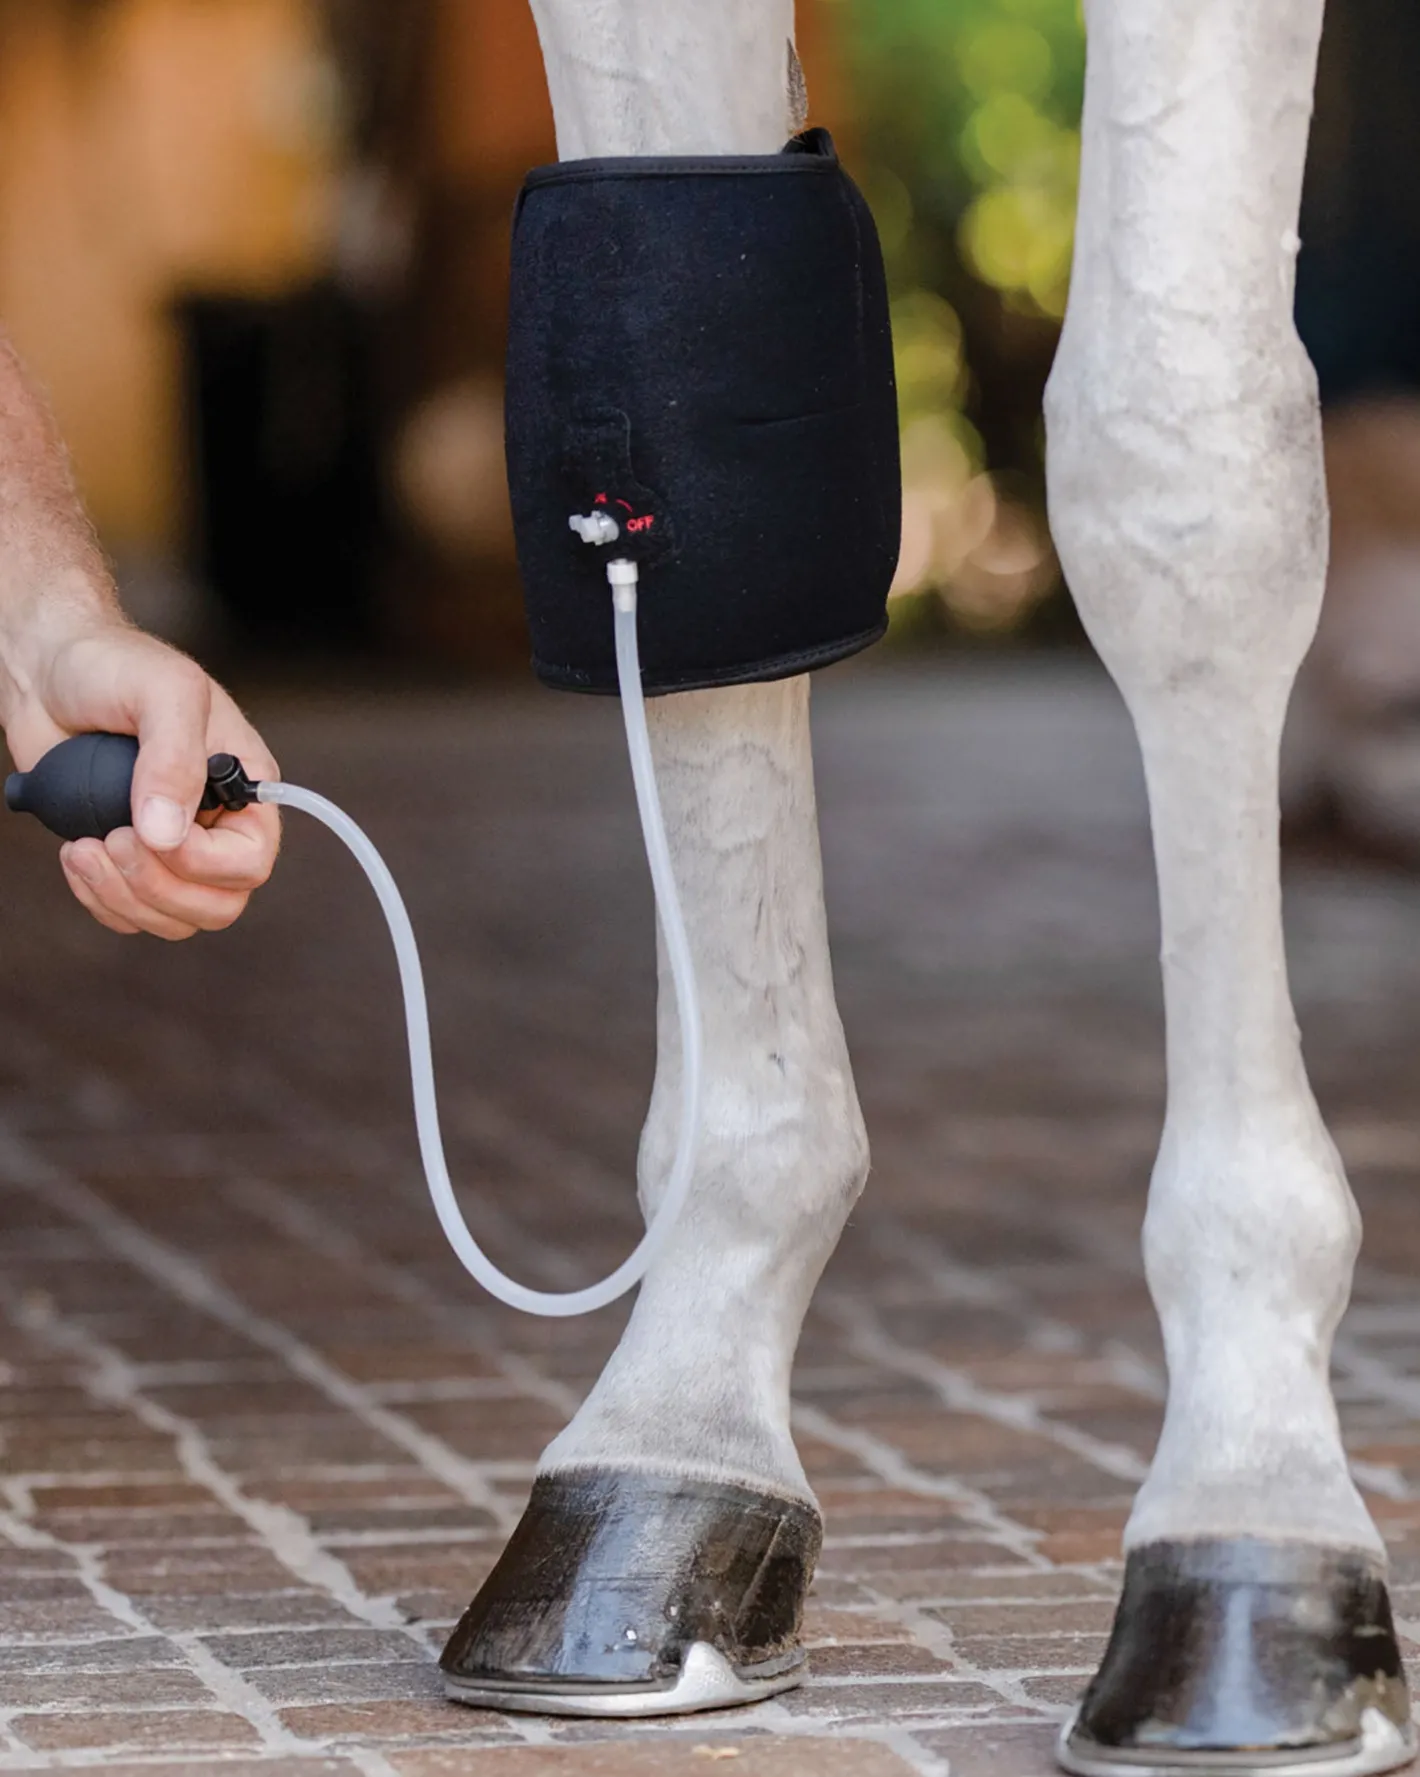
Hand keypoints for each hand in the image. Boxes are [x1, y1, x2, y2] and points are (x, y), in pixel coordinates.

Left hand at [4, 622, 279, 938]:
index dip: (203, 864)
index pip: (251, 861)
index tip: (148, 830)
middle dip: (159, 888)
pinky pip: (130, 915)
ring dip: (123, 897)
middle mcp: (216, 826)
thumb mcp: (162, 692)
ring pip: (174, 919)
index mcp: (244, 788)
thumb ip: (173, 759)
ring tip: (83, 848)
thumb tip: (166, 834)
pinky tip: (76, 856)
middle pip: (218, 905)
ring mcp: (170, 848)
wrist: (48, 671)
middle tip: (112, 840)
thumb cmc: (115, 666)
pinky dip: (99, 899)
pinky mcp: (127, 859)